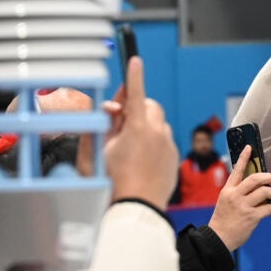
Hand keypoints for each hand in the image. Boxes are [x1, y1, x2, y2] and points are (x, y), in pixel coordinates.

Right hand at [103, 56, 178, 207]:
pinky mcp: (173, 159)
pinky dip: (153, 143)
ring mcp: (168, 147)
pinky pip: (164, 142)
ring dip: (145, 126)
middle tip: (120, 121)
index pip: (135, 93)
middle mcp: (157, 134)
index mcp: (137, 129)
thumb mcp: (97, 151)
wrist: (135, 209)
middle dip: (137, 107)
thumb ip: (104, 125)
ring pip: (158, 124)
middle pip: (150, 107)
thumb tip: (111, 111)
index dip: (134, 76)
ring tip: (129, 146)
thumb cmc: (111, 184)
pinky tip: (140, 160)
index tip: (135, 61)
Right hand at [208, 146, 270, 250]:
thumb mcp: (225, 202)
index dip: (244, 157)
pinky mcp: (251, 217)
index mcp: (228, 190)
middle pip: (256, 178)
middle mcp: (235, 195)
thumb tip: (258, 189)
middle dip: (268, 177)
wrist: (218, 238)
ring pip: (265, 191)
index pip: (237, 170)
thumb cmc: (223, 221)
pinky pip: (270, 208)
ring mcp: (243, 206)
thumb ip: (238, 194)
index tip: (250, 147)